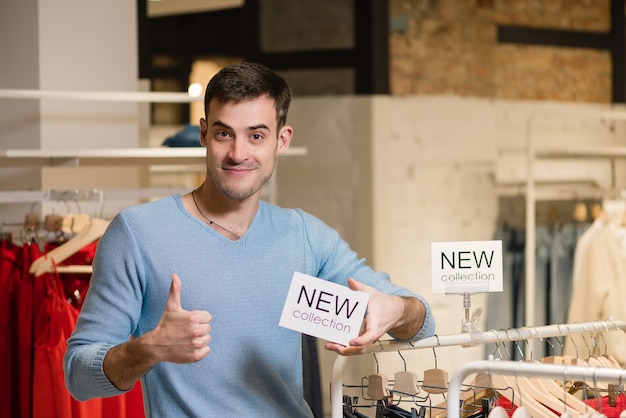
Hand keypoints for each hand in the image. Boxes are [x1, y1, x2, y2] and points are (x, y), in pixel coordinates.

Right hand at [103, 273, 212, 389]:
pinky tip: (190, 346)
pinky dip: (200, 349)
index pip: (208, 317)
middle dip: (199, 328)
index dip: (199, 318)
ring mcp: (196, 344)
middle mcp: (197, 331)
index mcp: (194, 318)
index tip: (189, 321)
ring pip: (208, 339)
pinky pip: (207, 350)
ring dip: (200, 339)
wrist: (156, 345)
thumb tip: (175, 275)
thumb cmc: (165, 324)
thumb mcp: (171, 307)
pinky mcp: (196, 356)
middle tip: (187, 330)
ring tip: (188, 338)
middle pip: (208, 328)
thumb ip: (175, 290)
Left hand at [324, 277, 403, 355]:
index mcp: (376, 323)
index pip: (370, 335)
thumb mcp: (372, 293)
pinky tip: (337, 343)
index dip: (361, 340)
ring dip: (345, 351)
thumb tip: (350, 281)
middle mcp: (374, 333)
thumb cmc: (384, 303)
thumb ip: (360, 287)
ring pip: (359, 350)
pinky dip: (347, 348)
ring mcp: (370, 338)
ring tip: (331, 346)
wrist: (395, 311)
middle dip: (347, 350)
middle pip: (362, 348)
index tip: (351, 341)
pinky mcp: (367, 339)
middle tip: (333, 346)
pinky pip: (358, 347)